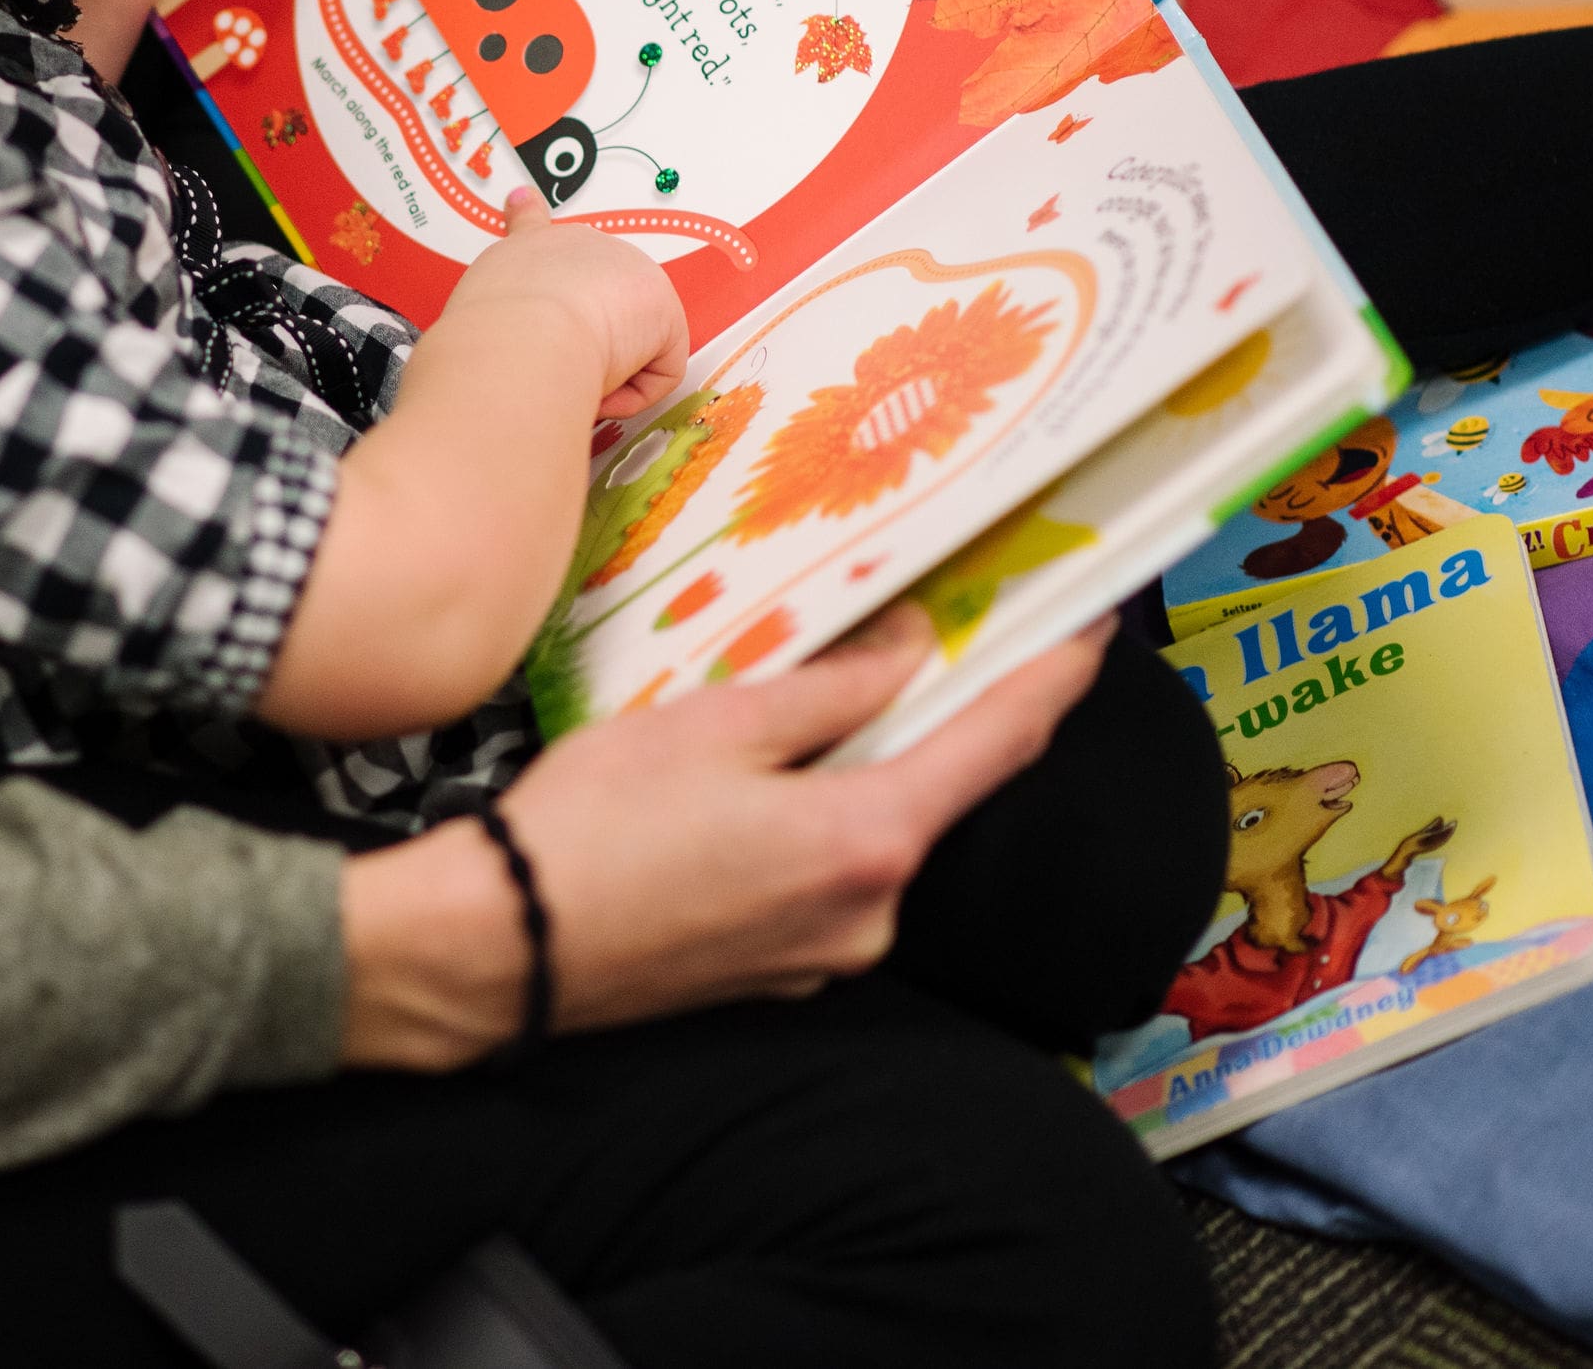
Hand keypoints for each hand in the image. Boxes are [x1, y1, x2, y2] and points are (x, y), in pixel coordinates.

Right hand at [338, 608, 1118, 1066]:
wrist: (498, 951)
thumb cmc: (595, 828)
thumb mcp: (717, 724)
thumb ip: (833, 688)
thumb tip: (912, 647)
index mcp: (870, 841)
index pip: (998, 744)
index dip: (1053, 677)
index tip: (1095, 623)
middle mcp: (871, 913)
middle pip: (933, 788)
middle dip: (930, 712)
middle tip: (925, 630)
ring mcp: (827, 952)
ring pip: (871, 830)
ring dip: (854, 767)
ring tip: (795, 701)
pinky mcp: (778, 969)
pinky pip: (824, 874)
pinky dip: (811, 819)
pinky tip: (746, 785)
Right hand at [450, 188, 688, 417]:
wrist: (525, 336)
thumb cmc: (492, 334)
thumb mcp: (479, 309)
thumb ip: (502, 312)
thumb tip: (527, 338)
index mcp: (530, 248)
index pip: (531, 227)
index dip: (527, 216)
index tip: (523, 200)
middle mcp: (582, 247)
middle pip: (597, 299)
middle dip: (585, 340)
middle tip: (553, 364)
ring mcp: (630, 271)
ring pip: (628, 342)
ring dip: (604, 369)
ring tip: (570, 371)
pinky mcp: (666, 310)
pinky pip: (656, 373)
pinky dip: (629, 395)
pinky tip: (599, 383)